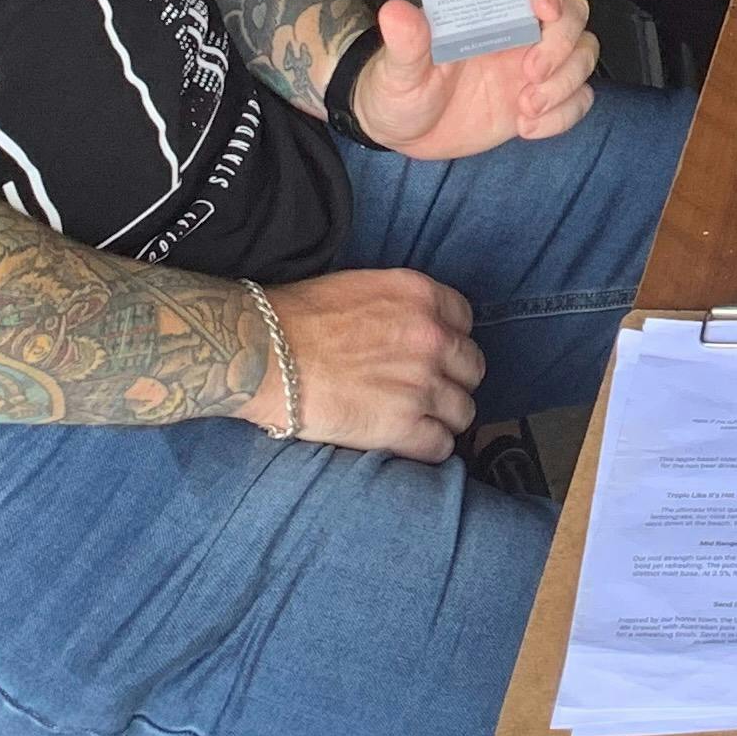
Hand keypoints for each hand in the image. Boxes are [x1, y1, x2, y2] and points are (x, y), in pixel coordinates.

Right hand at [249, 267, 483, 458]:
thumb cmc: (298, 317)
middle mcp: (433, 338)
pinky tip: (405, 443)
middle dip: (452, 381)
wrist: (265, 353)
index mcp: (423, 297)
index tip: (431, 356)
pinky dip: (426, 449)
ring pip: (464, 411)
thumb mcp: (362, 287)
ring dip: (442, 418)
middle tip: (424, 392)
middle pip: (471, 369)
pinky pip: (441, 447)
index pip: (466, 322)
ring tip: (415, 422)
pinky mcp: (404, 426)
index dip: (448, 342)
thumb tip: (411, 327)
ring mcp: (422, 384)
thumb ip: (401, 307)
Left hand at [351, 0, 601, 158]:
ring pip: (584, 51)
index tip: (543, 10)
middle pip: (573, 9)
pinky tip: (527, 128)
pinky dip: (564, 114)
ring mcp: (536, 62)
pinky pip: (580, 97)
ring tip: (525, 109)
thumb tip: (395, 12)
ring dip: (566, 81)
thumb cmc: (398, 88)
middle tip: (530, 73)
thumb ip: (405, 42)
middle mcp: (519, 28)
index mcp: (486, 6)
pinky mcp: (544, 97)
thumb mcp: (397, 69)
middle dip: (563, 41)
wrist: (405, 134)